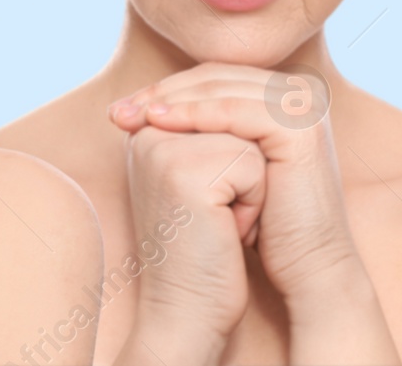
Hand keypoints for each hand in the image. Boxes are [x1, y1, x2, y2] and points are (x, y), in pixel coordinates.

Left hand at [112, 63, 360, 299]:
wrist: (305, 264)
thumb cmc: (259, 220)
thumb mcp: (221, 163)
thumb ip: (194, 127)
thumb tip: (128, 105)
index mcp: (280, 94)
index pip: (211, 77)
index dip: (162, 90)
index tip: (118, 110)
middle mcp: (298, 92)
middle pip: (214, 77)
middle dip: (160, 92)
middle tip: (117, 111)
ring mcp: (304, 106)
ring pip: (220, 88)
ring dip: (170, 100)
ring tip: (132, 117)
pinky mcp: (302, 127)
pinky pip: (235, 110)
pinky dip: (194, 114)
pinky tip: (160, 123)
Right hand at [117, 123, 265, 357]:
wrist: (189, 307)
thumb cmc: (206, 247)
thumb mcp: (205, 177)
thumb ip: (213, 132)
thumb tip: (253, 95)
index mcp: (147, 126)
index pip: (224, 106)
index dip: (240, 159)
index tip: (211, 203)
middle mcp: (147, 129)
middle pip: (238, 119)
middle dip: (246, 169)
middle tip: (217, 215)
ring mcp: (162, 146)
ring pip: (249, 139)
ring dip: (252, 185)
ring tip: (221, 221)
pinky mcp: (185, 170)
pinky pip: (253, 165)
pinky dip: (253, 203)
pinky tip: (225, 231)